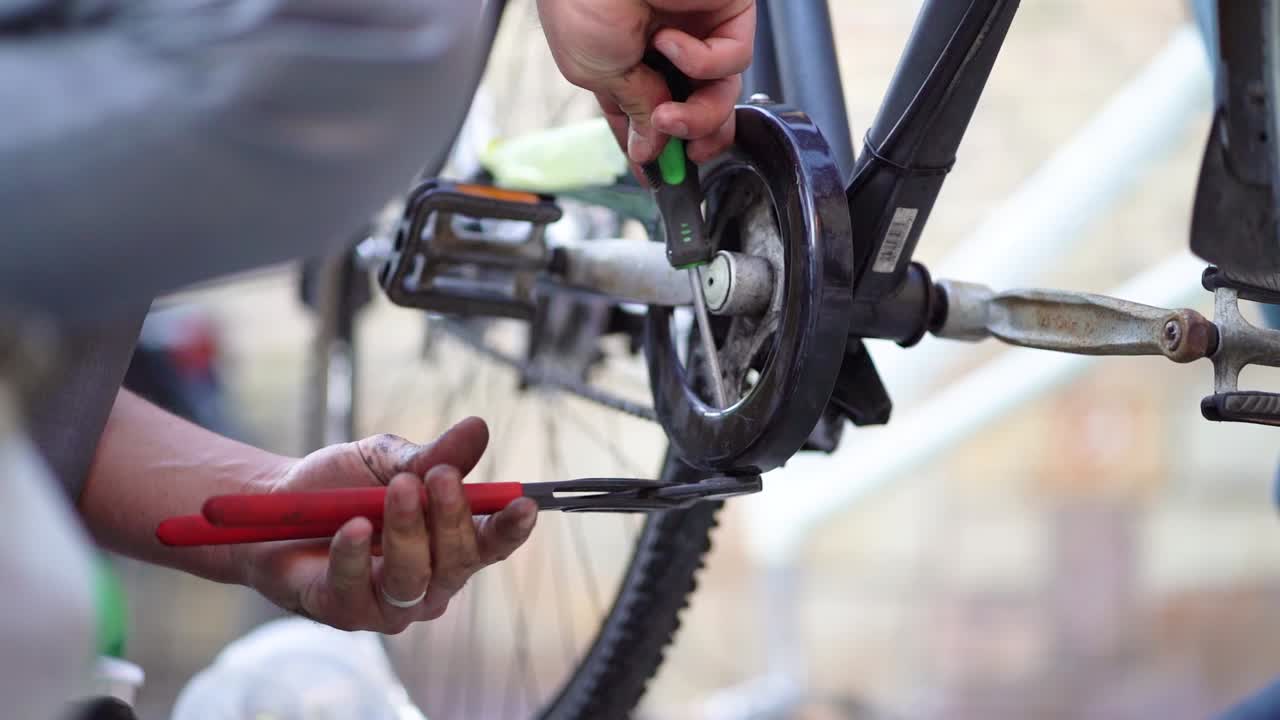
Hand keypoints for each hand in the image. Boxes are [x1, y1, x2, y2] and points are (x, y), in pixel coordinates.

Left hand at [239, 418, 536, 632]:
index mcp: (450, 545)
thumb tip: (478, 428)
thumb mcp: (390, 460)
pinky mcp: (344, 612)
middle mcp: (429, 583)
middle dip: (452, 518)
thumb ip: (434, 454)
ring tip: (394, 489)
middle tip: (439, 477)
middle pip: (458, 563)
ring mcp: (389, 605)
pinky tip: (350, 527)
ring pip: (413, 579)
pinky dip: (354, 554)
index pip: (492, 544)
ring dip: (406, 532)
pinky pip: (357, 589)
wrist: (275, 503)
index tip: (524, 503)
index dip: (512, 528)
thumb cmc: (343, 485)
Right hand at [537, 0, 754, 163]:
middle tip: (679, 159)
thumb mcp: (595, 71)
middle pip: (696, 111)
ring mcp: (698, 31)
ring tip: (668, 114)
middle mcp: (665, 48)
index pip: (648, 116)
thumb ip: (633, 111)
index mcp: (626, 61)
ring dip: (696, 117)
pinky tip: (671, 42)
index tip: (657, 178)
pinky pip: (731, 59)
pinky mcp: (726, 12)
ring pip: (720, 95)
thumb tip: (649, 148)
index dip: (654, 148)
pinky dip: (701, 61)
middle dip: (691, 140)